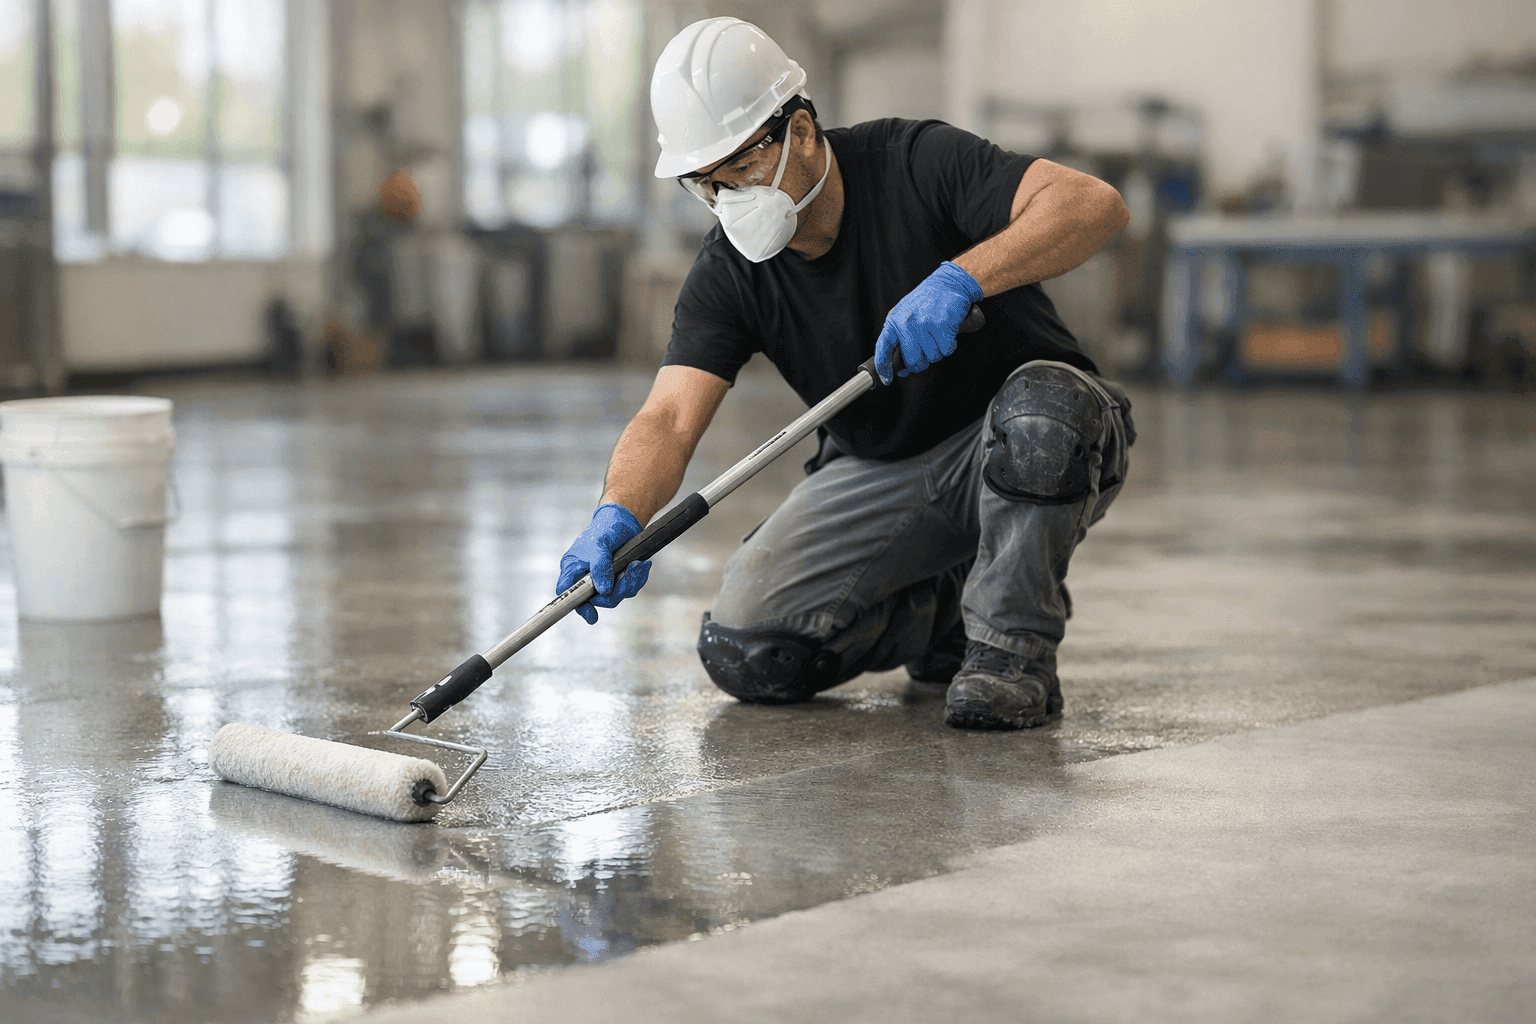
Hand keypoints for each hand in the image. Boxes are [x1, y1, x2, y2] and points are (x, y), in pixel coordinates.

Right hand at [557, 503, 651, 623]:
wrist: (624, 520)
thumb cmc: (605, 528)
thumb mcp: (600, 543)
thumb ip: (600, 566)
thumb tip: (603, 590)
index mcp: (574, 568)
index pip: (568, 592)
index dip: (577, 606)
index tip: (591, 614)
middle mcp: (586, 577)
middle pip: (596, 599)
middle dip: (615, 591)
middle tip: (628, 575)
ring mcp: (602, 580)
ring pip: (615, 596)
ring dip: (630, 583)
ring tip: (638, 565)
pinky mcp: (617, 579)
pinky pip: (628, 588)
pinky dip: (637, 578)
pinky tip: (642, 566)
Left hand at [874, 261, 984, 383]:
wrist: (948, 283)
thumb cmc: (927, 300)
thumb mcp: (905, 314)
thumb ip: (900, 337)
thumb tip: (901, 367)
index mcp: (894, 321)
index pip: (883, 348)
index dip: (884, 367)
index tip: (887, 379)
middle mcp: (907, 323)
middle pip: (912, 360)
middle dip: (921, 361)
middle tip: (927, 350)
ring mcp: (924, 324)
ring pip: (932, 357)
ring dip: (938, 351)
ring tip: (937, 336)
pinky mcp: (941, 325)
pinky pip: (946, 350)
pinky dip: (949, 346)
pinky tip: (947, 333)